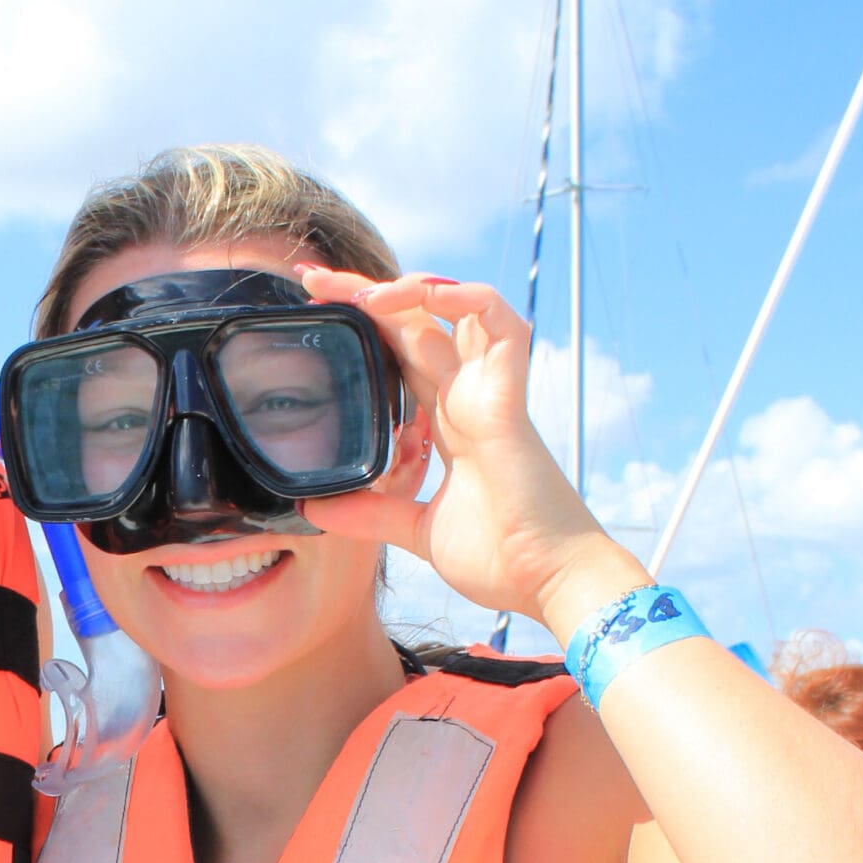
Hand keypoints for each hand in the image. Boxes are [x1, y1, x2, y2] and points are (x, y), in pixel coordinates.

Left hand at [295, 268, 647, 640]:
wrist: (547, 584)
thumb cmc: (501, 556)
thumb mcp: (417, 530)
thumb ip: (373, 513)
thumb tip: (318, 507)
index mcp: (448, 420)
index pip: (401, 352)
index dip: (365, 324)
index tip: (316, 308)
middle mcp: (468, 397)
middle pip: (417, 322)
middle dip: (367, 293)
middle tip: (315, 279)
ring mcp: (491, 394)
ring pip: (458, 310)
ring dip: (412, 289)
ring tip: (365, 293)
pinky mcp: (510, 402)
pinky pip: (501, 326)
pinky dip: (469, 299)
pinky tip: (428, 294)